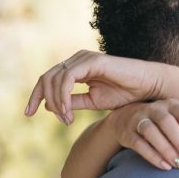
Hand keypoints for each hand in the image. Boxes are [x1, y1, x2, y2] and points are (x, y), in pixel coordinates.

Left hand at [24, 50, 176, 123]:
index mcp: (77, 69)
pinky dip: (63, 96)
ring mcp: (84, 59)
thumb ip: (74, 102)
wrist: (149, 88)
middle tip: (52, 119)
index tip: (29, 113)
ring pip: (54, 78)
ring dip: (56, 101)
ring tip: (66, 119)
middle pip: (46, 78)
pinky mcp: (91, 61)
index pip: (48, 80)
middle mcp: (77, 60)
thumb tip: (51, 107)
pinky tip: (68, 111)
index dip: (36, 96)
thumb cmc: (126, 94)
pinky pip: (68, 78)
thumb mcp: (94, 102)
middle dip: (40, 98)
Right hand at [110, 100, 178, 170]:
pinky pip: (139, 144)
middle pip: (167, 122)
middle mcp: (154, 109)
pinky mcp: (127, 133)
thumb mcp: (178, 122)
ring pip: (151, 131)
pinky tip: (165, 166)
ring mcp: (138, 119)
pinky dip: (152, 156)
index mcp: (171, 105)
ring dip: (166, 149)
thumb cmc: (162, 124)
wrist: (126, 119)